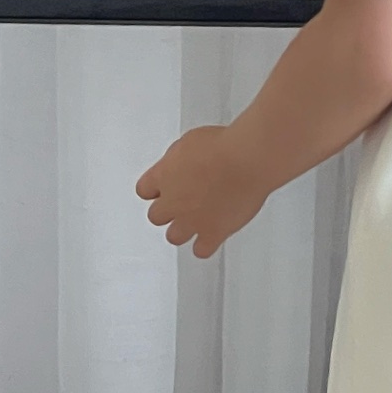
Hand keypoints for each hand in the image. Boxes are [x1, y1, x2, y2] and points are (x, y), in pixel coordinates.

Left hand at [136, 124, 268, 258]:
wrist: (247, 160)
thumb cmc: (224, 146)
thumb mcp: (190, 141)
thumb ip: (178, 159)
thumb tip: (180, 164)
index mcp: (163, 176)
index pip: (144, 190)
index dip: (155, 190)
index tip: (162, 188)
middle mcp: (173, 201)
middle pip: (156, 216)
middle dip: (168, 211)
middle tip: (181, 204)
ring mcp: (192, 220)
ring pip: (174, 237)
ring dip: (182, 230)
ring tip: (195, 222)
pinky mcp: (213, 233)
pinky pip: (201, 251)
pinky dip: (205, 246)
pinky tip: (211, 238)